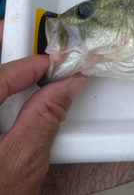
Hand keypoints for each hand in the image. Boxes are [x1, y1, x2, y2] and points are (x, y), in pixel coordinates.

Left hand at [0, 19, 87, 194]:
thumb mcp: (21, 161)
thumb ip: (45, 117)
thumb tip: (66, 86)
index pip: (1, 74)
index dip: (32, 63)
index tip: (55, 63)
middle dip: (7, 47)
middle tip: (28, 34)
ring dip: (5, 69)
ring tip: (27, 64)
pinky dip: (2, 87)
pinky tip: (12, 88)